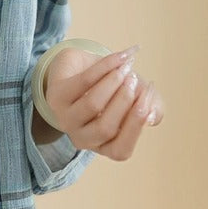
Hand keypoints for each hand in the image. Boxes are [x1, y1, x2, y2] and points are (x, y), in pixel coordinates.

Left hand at [42, 45, 163, 159]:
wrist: (83, 68)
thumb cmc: (113, 91)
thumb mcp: (136, 101)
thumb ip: (151, 109)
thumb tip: (152, 116)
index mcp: (103, 146)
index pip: (120, 150)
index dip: (137, 125)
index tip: (149, 98)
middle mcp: (82, 138)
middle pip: (106, 128)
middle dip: (125, 101)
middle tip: (136, 79)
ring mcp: (65, 119)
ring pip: (93, 105)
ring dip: (114, 83)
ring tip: (127, 67)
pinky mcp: (55, 97)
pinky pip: (83, 82)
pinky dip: (105, 68)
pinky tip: (120, 57)